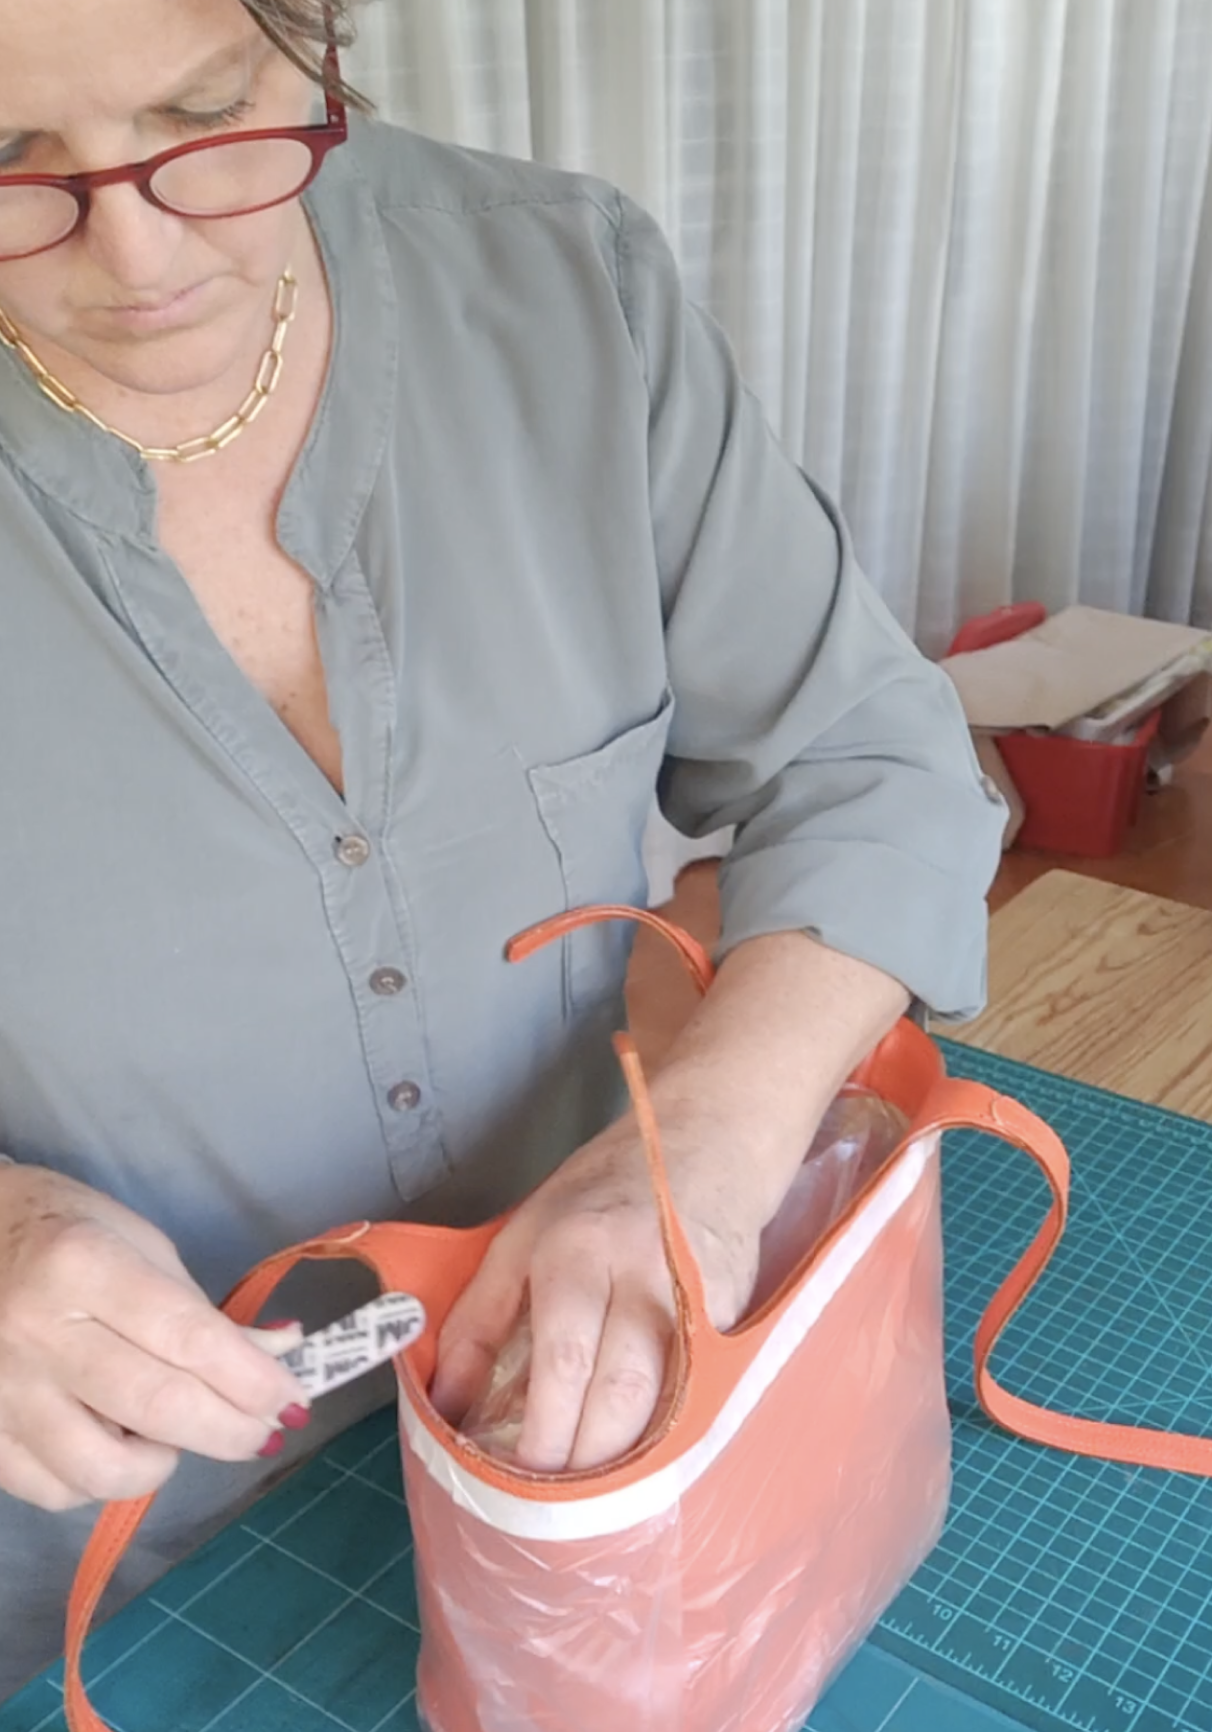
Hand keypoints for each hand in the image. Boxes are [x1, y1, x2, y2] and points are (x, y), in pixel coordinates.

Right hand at [0, 1165, 309, 1509]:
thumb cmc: (62, 1231)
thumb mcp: (139, 1244)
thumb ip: (200, 1309)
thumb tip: (277, 1354)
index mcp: (82, 1266)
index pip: (186, 1336)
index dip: (250, 1377)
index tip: (291, 1399)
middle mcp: (37, 1333)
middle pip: (155, 1406)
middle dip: (229, 1428)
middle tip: (265, 1431)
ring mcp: (1, 1392)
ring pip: (102, 1469)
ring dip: (164, 1462)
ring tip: (178, 1432)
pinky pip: (57, 1489)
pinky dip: (104, 1478)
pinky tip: (120, 1442)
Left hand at [430, 1116, 761, 1471]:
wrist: (706, 1138)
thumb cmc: (601, 1190)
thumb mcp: (522, 1234)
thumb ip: (479, 1320)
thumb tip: (445, 1407)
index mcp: (574, 1252)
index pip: (560, 1364)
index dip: (544, 1436)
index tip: (522, 1486)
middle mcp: (639, 1274)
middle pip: (619, 1391)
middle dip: (590, 1463)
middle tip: (563, 1517)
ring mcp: (697, 1295)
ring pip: (670, 1400)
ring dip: (636, 1461)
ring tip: (605, 1504)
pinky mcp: (737, 1312)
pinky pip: (706, 1387)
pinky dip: (681, 1431)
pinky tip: (660, 1463)